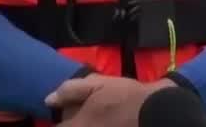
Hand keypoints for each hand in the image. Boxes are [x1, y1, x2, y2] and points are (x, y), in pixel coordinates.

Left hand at [45, 74, 175, 126]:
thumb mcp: (97, 84)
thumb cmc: (124, 96)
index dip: (61, 121)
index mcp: (77, 126)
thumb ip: (70, 91)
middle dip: (73, 122)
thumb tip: (48, 100)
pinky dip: (97, 124)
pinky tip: (107, 119)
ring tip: (99, 115)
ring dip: (86, 122)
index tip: (65, 114)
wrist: (156, 112)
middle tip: (86, 112)